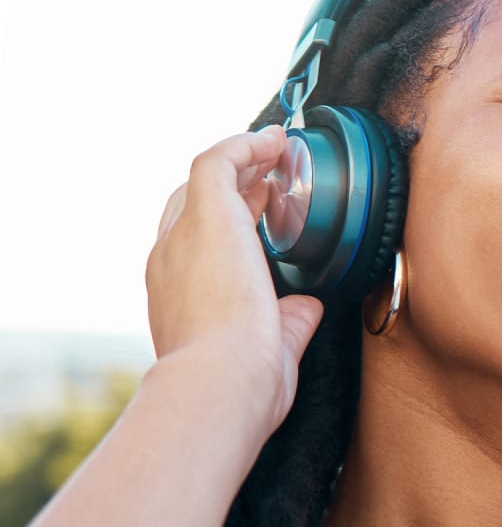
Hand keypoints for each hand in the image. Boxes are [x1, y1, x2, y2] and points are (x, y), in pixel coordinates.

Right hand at [146, 125, 323, 439]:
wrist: (219, 384)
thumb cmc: (242, 385)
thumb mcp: (269, 351)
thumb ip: (287, 324)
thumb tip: (307, 307)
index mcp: (176, 297)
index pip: (193, 245)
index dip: (227, 223)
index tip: (260, 211)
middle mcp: (168, 261)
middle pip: (190, 205)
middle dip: (230, 188)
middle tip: (269, 178)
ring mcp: (182, 236)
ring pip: (203, 180)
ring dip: (241, 161)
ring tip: (275, 149)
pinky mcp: (205, 215)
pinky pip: (218, 161)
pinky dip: (246, 146)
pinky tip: (275, 140)